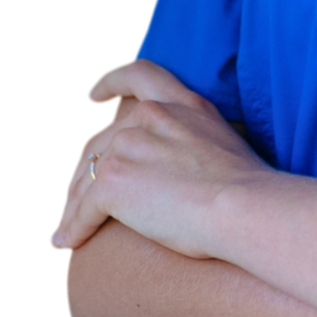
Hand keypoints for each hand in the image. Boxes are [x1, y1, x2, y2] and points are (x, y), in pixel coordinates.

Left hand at [49, 59, 273, 258]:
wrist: (243, 206)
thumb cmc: (247, 188)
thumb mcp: (221, 139)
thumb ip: (190, 138)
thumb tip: (177, 166)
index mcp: (180, 103)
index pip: (139, 76)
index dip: (111, 82)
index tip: (94, 94)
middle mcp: (149, 116)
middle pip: (100, 142)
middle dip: (83, 172)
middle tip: (78, 197)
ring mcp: (128, 146)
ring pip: (86, 178)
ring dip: (75, 206)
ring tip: (70, 229)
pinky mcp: (113, 181)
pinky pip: (83, 209)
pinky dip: (74, 226)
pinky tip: (71, 241)